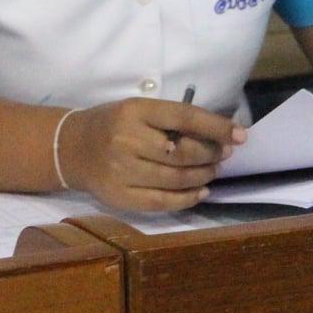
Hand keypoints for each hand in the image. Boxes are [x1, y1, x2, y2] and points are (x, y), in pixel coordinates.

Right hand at [56, 98, 245, 212]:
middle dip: (212, 154)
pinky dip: (188, 198)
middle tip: (224, 154)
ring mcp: (122, 171)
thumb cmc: (112, 125)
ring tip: (212, 170)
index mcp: (133, 111)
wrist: (71, 149)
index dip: (215, 126)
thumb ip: (171, 120)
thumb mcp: (137, 110)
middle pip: (183, 152)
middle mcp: (126, 140)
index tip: (241, 135)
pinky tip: (201, 190)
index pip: (183, 117)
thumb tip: (220, 135)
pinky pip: (163, 201)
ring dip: (204, 176)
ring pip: (177, 179)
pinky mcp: (120, 196)